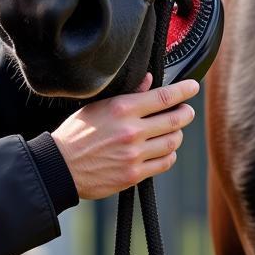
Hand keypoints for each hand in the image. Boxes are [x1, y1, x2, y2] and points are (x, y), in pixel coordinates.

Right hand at [51, 76, 198, 199]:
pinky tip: (164, 150)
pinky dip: (169, 154)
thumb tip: (149, 80)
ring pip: (172, 142)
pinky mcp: (134, 174)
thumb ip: (128, 94)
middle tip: (187, 110)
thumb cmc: (76, 133)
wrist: (60, 167)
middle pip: (175, 120)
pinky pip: (164, 163)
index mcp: (122, 108)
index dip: (184, 91)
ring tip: (173, 131)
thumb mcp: (98, 105)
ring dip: (177, 134)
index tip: (193, 87)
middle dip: (186, 113)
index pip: (163, 96)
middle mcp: (131, 130)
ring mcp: (134, 154)